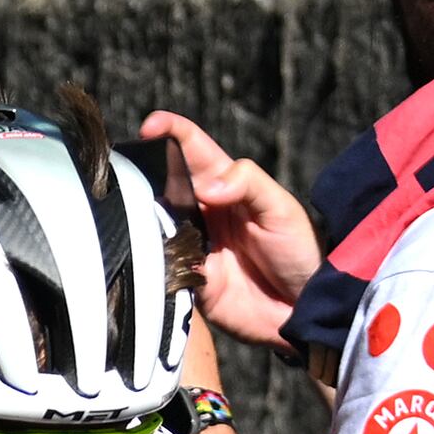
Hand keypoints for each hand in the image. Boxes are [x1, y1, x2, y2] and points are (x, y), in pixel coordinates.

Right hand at [137, 109, 319, 356]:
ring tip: (142, 216)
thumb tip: (205, 187)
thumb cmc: (297, 250)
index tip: (149, 126)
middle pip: (161, 185)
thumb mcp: (280, 207)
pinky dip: (153, 260)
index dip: (170, 131)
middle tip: (132, 176)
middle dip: (142, 176)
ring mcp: (189, 244)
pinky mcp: (185, 278)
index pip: (191, 148)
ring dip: (143, 220)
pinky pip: (159, 266)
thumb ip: (247, 183)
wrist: (302, 307)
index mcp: (222, 184)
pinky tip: (156, 254)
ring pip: (152, 225)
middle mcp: (200, 211)